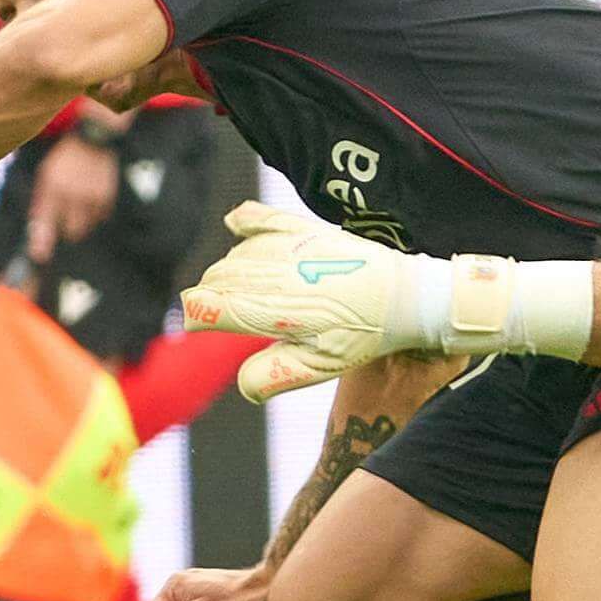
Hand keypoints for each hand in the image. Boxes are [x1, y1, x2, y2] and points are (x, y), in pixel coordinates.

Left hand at [26, 130, 120, 256]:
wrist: (93, 141)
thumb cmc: (64, 160)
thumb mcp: (45, 176)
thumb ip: (41, 203)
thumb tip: (38, 232)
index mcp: (53, 187)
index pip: (45, 220)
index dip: (42, 242)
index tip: (40, 256)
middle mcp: (72, 193)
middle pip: (71, 231)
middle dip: (67, 230)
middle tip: (65, 221)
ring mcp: (91, 196)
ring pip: (87, 225)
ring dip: (82, 221)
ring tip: (79, 203)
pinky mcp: (107, 197)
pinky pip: (101, 218)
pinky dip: (95, 214)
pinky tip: (91, 198)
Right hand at [183, 199, 442, 394]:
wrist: (404, 296)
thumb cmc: (362, 335)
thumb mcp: (320, 366)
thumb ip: (274, 376)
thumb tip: (242, 383)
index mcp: (273, 311)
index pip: (205, 306)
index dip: (196, 318)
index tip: (201, 326)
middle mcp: (274, 275)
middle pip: (215, 280)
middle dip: (212, 298)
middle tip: (230, 316)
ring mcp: (288, 248)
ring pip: (234, 255)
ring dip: (229, 272)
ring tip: (247, 292)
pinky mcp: (304, 229)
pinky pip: (262, 216)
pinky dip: (245, 220)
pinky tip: (236, 224)